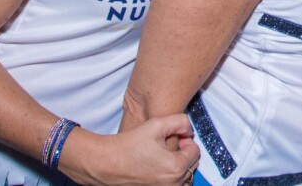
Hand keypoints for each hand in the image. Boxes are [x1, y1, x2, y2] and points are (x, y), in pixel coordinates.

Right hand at [64, 114, 200, 185]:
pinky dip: (170, 176)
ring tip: (163, 155)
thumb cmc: (130, 144)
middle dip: (184, 152)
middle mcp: (173, 184)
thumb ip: (181, 122)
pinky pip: (172, 184)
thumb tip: (189, 130)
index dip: (186, 140)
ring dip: (179, 165)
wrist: (106, 162)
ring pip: (183, 177)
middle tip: (168, 143)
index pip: (195, 151)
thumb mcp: (157, 124)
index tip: (174, 136)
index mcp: (176, 167)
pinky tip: (157, 165)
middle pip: (191, 165)